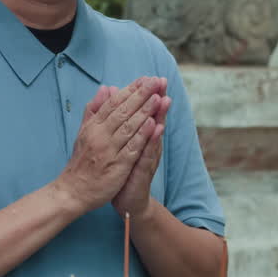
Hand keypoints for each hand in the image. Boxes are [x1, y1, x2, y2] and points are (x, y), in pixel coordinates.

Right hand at [55, 77, 162, 213]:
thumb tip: (104, 88)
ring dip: (144, 111)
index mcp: (93, 126)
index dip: (130, 90)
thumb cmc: (80, 162)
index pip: (113, 103)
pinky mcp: (117, 165)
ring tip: (158, 97)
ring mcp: (109, 150)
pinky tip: (154, 125)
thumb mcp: (83, 132)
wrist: (72, 191)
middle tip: (155, 81)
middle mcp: (100, 135)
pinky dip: (143, 135)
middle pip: (123, 111)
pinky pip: (132, 147)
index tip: (145, 79)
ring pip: (129, 126)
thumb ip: (94, 110)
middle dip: (140, 95)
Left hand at [113, 79, 169, 220]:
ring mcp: (147, 158)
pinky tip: (155, 130)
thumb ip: (119, 124)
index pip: (143, 113)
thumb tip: (113, 99)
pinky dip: (152, 142)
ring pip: (154, 135)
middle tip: (162, 82)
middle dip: (157, 100)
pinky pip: (148, 154)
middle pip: (153, 119)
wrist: (126, 200)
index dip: (146, 96)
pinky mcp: (143, 171)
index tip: (150, 76)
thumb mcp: (120, 145)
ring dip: (160, 117)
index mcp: (138, 137)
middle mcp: (146, 145)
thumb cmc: (122, 170)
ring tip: (164, 100)